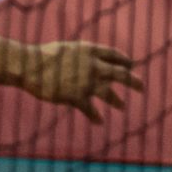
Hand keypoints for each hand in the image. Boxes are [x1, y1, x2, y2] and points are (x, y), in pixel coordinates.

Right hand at [18, 39, 143, 122]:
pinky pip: (90, 109)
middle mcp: (93, 65)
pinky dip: (95, 117)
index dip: (124, 61)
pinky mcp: (76, 96)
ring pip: (108, 93)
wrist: (30, 66)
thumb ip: (82, 55)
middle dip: (133, 81)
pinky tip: (99, 122)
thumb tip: (89, 60)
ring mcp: (86, 81)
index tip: (130, 65)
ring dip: (116, 100)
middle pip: (120, 73)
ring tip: (122, 106)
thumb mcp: (69, 49)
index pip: (115, 55)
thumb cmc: (45, 56)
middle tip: (142, 87)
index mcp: (90, 50)